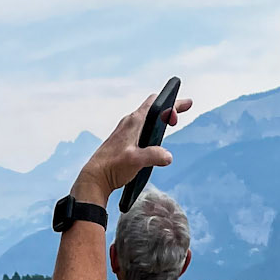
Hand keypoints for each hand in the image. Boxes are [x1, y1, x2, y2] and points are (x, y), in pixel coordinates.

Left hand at [75, 90, 193, 199]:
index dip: (172, 103)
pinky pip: (141, 129)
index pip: (156, 102)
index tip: (184, 107)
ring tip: (170, 125)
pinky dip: (152, 129)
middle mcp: (130, 123)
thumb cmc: (112, 166)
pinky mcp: (123, 141)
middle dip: (169, 109)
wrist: (95, 177)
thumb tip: (168, 157)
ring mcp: (126, 131)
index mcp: (134, 121)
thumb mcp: (136, 160)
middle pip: (153, 109)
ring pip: (147, 119)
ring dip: (160, 120)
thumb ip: (154, 156)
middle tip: (180, 115)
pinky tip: (154, 140)